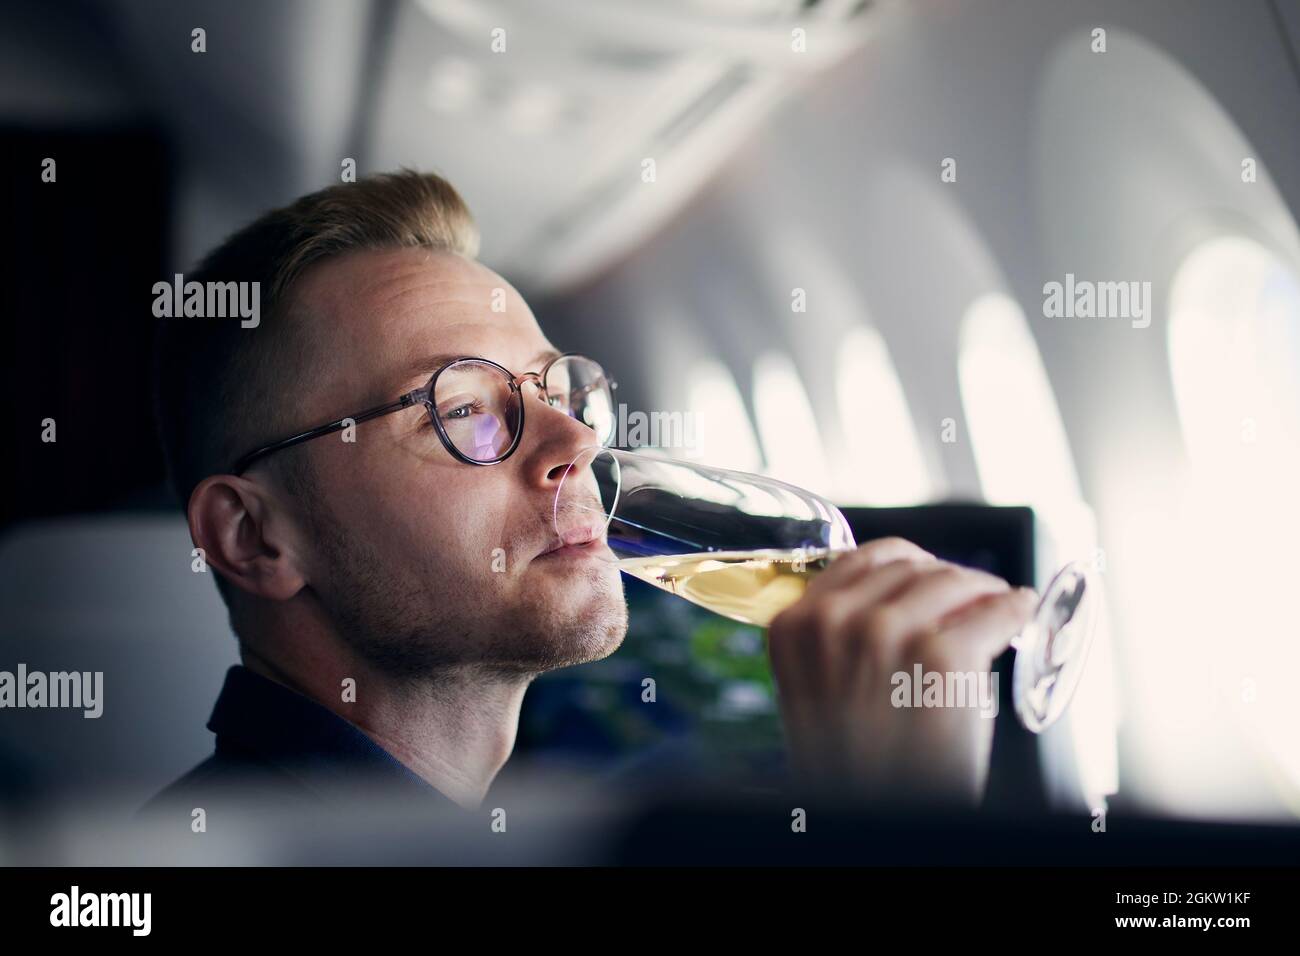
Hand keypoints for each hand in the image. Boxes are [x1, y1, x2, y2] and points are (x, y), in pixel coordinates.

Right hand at [767, 537, 1036, 804]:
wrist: (871, 818)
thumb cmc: (850, 768)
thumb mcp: (816, 689)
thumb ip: (835, 637)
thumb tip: (896, 596)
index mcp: (795, 625)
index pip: (860, 559)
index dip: (907, 563)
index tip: (930, 572)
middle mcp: (835, 620)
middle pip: (911, 566)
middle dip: (948, 577)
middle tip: (974, 594)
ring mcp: (888, 633)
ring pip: (953, 580)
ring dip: (984, 589)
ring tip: (1000, 604)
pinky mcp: (943, 657)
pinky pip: (995, 611)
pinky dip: (1016, 609)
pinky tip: (1021, 614)